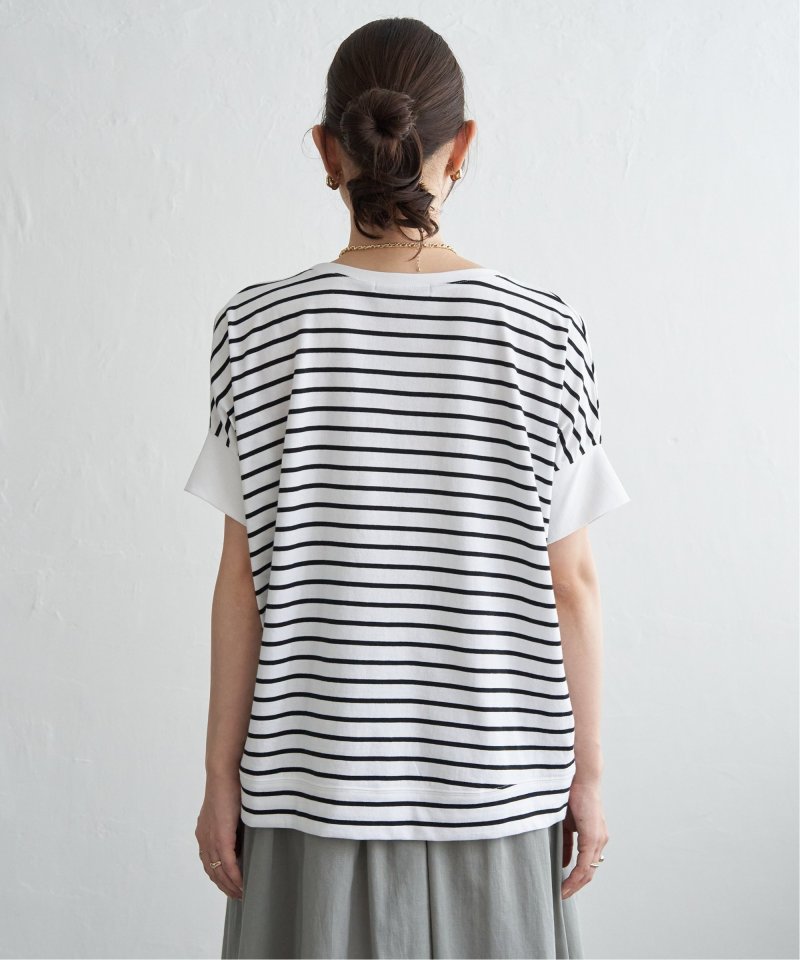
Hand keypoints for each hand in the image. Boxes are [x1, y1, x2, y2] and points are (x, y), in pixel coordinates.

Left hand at [195, 774, 243, 899]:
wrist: (225, 771)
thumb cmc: (231, 783)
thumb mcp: (228, 807)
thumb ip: (231, 821)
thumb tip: (242, 832)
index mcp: (204, 831)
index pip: (209, 861)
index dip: (218, 875)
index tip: (230, 885)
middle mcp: (204, 837)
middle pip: (212, 870)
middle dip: (224, 885)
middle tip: (238, 895)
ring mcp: (211, 837)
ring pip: (219, 870)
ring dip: (230, 884)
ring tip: (241, 893)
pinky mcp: (221, 835)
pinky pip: (228, 863)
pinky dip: (235, 875)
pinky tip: (242, 883)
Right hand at [560, 779, 607, 899]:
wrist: (579, 778)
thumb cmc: (571, 796)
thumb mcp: (566, 823)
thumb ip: (566, 842)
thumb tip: (564, 861)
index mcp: (594, 836)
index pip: (587, 865)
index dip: (577, 878)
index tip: (565, 888)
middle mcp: (599, 840)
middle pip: (590, 871)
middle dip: (576, 885)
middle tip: (564, 894)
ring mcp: (598, 838)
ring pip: (589, 869)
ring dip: (576, 882)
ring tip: (564, 891)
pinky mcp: (592, 835)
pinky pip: (585, 861)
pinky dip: (576, 872)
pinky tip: (568, 879)